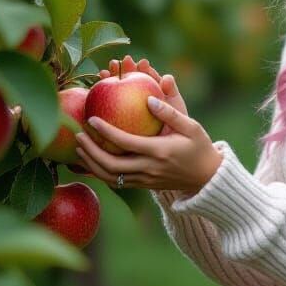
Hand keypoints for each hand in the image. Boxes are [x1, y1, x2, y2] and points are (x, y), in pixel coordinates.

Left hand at [74, 55, 222, 194]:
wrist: (207, 178)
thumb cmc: (200, 148)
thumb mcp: (192, 127)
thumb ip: (170, 113)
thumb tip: (149, 98)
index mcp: (158, 152)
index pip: (125, 142)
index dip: (105, 132)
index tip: (91, 120)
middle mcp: (149, 169)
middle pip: (110, 165)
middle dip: (90, 151)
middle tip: (78, 136)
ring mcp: (145, 180)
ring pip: (110, 177)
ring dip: (91, 164)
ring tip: (79, 149)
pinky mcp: (144, 186)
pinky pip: (117, 182)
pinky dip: (101, 173)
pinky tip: (93, 162)